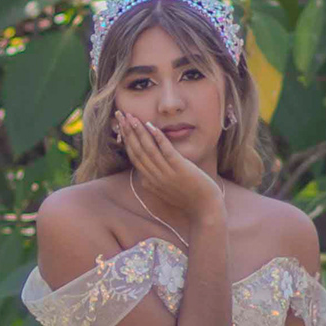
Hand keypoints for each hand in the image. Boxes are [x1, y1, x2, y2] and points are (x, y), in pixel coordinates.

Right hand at [117, 110, 224, 231]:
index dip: (126, 140)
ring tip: (132, 117)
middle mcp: (154, 177)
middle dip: (127, 131)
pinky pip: (166, 151)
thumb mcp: (166, 191)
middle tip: (120, 115)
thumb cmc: (188, 200)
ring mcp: (166, 173)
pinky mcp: (179, 169)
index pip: (133, 157)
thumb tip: (144, 177)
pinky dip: (158, 138)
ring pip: (148, 149)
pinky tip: (151, 126)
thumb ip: (155, 182)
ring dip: (138, 131)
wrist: (205, 210)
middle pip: (137, 151)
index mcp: (149, 181)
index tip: (121, 125)